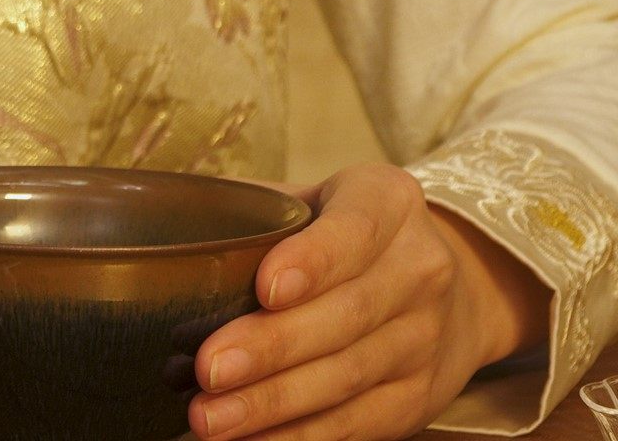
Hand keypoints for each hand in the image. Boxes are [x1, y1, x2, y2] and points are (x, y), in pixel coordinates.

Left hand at [190, 164, 550, 440]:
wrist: (454, 289)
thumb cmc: (348, 238)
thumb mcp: (318, 200)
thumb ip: (255, 211)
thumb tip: (163, 226)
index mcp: (389, 204)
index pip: (356, 229)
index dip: (313, 261)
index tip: (265, 288)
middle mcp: (419, 269)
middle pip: (346, 315)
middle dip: (273, 347)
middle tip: (208, 369)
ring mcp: (424, 338)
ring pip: (347, 376)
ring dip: (273, 404)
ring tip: (210, 417)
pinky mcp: (418, 396)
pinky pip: (357, 423)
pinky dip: (298, 436)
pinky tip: (249, 439)